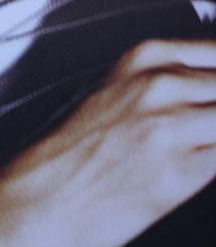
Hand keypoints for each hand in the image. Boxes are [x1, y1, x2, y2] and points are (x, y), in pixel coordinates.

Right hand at [0, 38, 215, 246]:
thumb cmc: (77, 151)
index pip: (213, 50)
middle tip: (206, 125)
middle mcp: (158, 84)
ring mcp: (171, 125)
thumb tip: (208, 89)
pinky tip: (203, 164)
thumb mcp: (117, 90)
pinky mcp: (182, 171)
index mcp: (143, 57)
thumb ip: (168, 81)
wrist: (47, 196)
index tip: (212, 93)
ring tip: (204, 143)